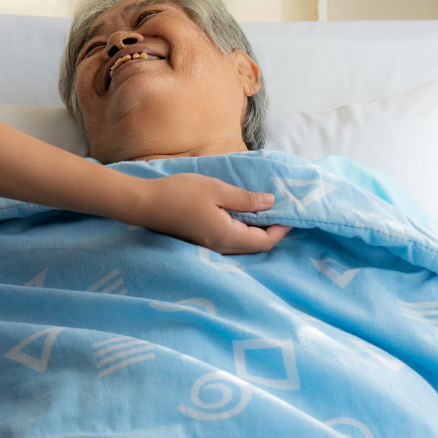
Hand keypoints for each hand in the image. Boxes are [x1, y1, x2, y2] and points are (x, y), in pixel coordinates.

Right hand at [130, 173, 292, 254]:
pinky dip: (244, 230)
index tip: (293, 213)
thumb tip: (271, 203)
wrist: (144, 204)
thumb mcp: (217, 190)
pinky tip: (243, 214)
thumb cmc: (179, 194)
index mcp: (227, 236)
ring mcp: (210, 246)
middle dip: (273, 231)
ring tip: (266, 209)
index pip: (264, 242)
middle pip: (256, 246)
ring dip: (258, 230)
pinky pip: (231, 241)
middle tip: (283, 209)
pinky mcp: (202, 241)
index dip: (282, 229)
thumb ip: (245, 199)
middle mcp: (221, 247)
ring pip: (244, 245)